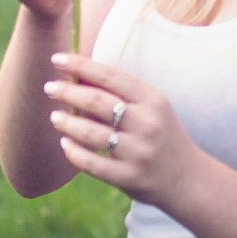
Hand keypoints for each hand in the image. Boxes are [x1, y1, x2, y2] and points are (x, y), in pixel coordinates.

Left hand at [43, 52, 203, 207]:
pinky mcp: (129, 177)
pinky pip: (92, 163)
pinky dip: (74, 152)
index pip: (110, 76)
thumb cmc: (161, 135)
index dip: (80, 65)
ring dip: (67, 122)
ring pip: (90, 133)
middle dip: (67, 92)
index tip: (56, 59)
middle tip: (49, 88)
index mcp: (152, 100)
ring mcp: (138, 152)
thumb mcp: (152, 108)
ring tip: (54, 117)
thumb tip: (78, 75)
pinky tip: (65, 144)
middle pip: (96, 102)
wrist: (187, 178)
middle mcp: (147, 124)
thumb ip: (121, 93)